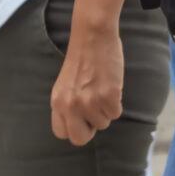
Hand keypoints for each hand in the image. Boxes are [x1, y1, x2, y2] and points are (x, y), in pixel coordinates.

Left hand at [51, 22, 124, 146]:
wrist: (92, 37)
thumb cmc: (82, 59)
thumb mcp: (65, 85)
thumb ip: (68, 105)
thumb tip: (79, 123)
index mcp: (57, 102)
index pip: (62, 134)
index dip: (75, 128)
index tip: (82, 118)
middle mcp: (70, 105)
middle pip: (80, 139)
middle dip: (90, 128)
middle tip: (95, 111)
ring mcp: (89, 102)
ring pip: (103, 124)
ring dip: (106, 110)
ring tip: (102, 89)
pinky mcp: (108, 96)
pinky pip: (116, 113)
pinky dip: (117, 102)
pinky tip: (111, 86)